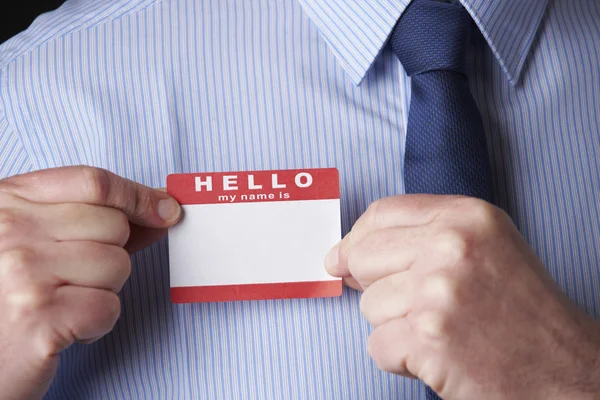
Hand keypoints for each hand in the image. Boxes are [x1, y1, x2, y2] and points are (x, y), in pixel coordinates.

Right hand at [0, 166, 180, 399]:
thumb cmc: (8, 295)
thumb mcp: (36, 240)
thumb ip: (93, 220)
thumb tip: (161, 210)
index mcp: (9, 201)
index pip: (94, 183)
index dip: (138, 196)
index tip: (166, 210)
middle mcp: (12, 230)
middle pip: (114, 225)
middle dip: (110, 254)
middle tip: (70, 279)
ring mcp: (24, 272)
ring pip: (118, 265)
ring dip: (103, 290)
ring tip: (62, 302)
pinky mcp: (39, 317)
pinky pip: (108, 307)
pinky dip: (96, 324)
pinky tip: (63, 328)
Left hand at [326, 195, 599, 399]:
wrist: (566, 368)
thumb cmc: (521, 309)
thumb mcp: (484, 246)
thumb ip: (420, 236)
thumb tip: (340, 254)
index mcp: (466, 216)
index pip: (381, 213)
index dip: (357, 239)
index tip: (344, 258)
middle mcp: (452, 246)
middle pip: (362, 256)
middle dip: (375, 286)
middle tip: (413, 304)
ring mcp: (439, 291)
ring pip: (369, 306)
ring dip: (395, 326)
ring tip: (442, 330)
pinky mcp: (429, 338)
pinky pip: (377, 345)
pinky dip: (400, 358)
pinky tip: (438, 355)